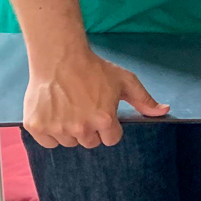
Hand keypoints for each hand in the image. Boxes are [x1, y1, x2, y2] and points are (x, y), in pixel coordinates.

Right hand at [23, 47, 168, 147]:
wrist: (60, 58)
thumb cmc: (95, 69)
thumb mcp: (125, 81)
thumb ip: (144, 100)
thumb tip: (165, 112)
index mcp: (104, 119)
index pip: (111, 140)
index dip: (110, 127)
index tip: (103, 114)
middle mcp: (80, 128)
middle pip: (90, 142)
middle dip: (91, 129)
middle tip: (85, 108)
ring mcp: (57, 128)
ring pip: (69, 142)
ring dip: (70, 131)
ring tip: (70, 108)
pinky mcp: (36, 127)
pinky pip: (48, 142)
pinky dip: (50, 132)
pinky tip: (55, 113)